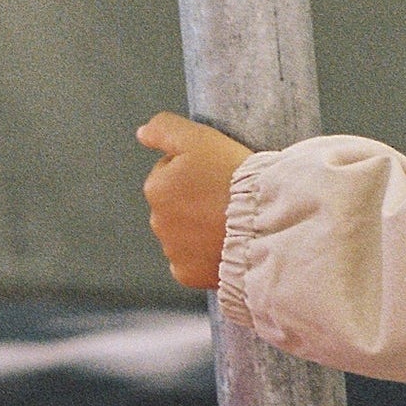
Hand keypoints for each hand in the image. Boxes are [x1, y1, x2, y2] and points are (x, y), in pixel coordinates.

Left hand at [138, 112, 252, 288]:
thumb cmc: (235, 179)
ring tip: (229, 221)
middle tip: (225, 197)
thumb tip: (142, 133)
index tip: (218, 172)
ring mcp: (171, 251)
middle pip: (175, 205)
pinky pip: (192, 262)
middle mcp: (157, 222)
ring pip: (184, 235)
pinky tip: (224, 244)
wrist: (263, 223)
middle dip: (195, 201)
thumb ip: (165, 130)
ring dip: (200, 228)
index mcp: (156, 188)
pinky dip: (204, 256)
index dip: (196, 168)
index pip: (169, 171)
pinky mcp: (187, 275)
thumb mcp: (200, 138)